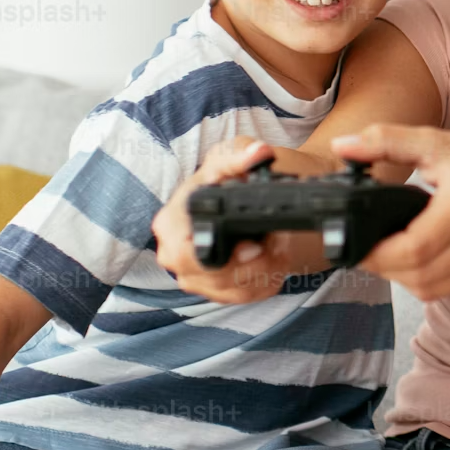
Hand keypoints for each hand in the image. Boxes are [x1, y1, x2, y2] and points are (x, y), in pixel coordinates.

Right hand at [149, 138, 326, 301]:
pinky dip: (268, 278)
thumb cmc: (231, 176)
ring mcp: (196, 277)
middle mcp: (175, 255)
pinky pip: (247, 295)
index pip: (186, 254)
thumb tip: (258, 153)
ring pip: (235, 290)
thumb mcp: (230, 157)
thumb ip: (238, 155)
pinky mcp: (218, 290)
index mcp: (170, 224)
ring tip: (279, 243)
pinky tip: (276, 257)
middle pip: (215, 279)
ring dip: (266, 269)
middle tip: (276, 244)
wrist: (247, 195)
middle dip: (252, 265)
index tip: (255, 246)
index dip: (223, 256)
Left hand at [332, 123, 449, 299]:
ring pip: (431, 288)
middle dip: (384, 268)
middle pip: (419, 275)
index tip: (357, 244)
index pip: (414, 248)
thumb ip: (386, 141)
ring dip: (401, 277)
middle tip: (365, 250)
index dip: (378, 254)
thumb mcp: (436, 142)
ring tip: (388, 255)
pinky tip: (416, 260)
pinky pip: (447, 289)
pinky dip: (424, 280)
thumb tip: (341, 146)